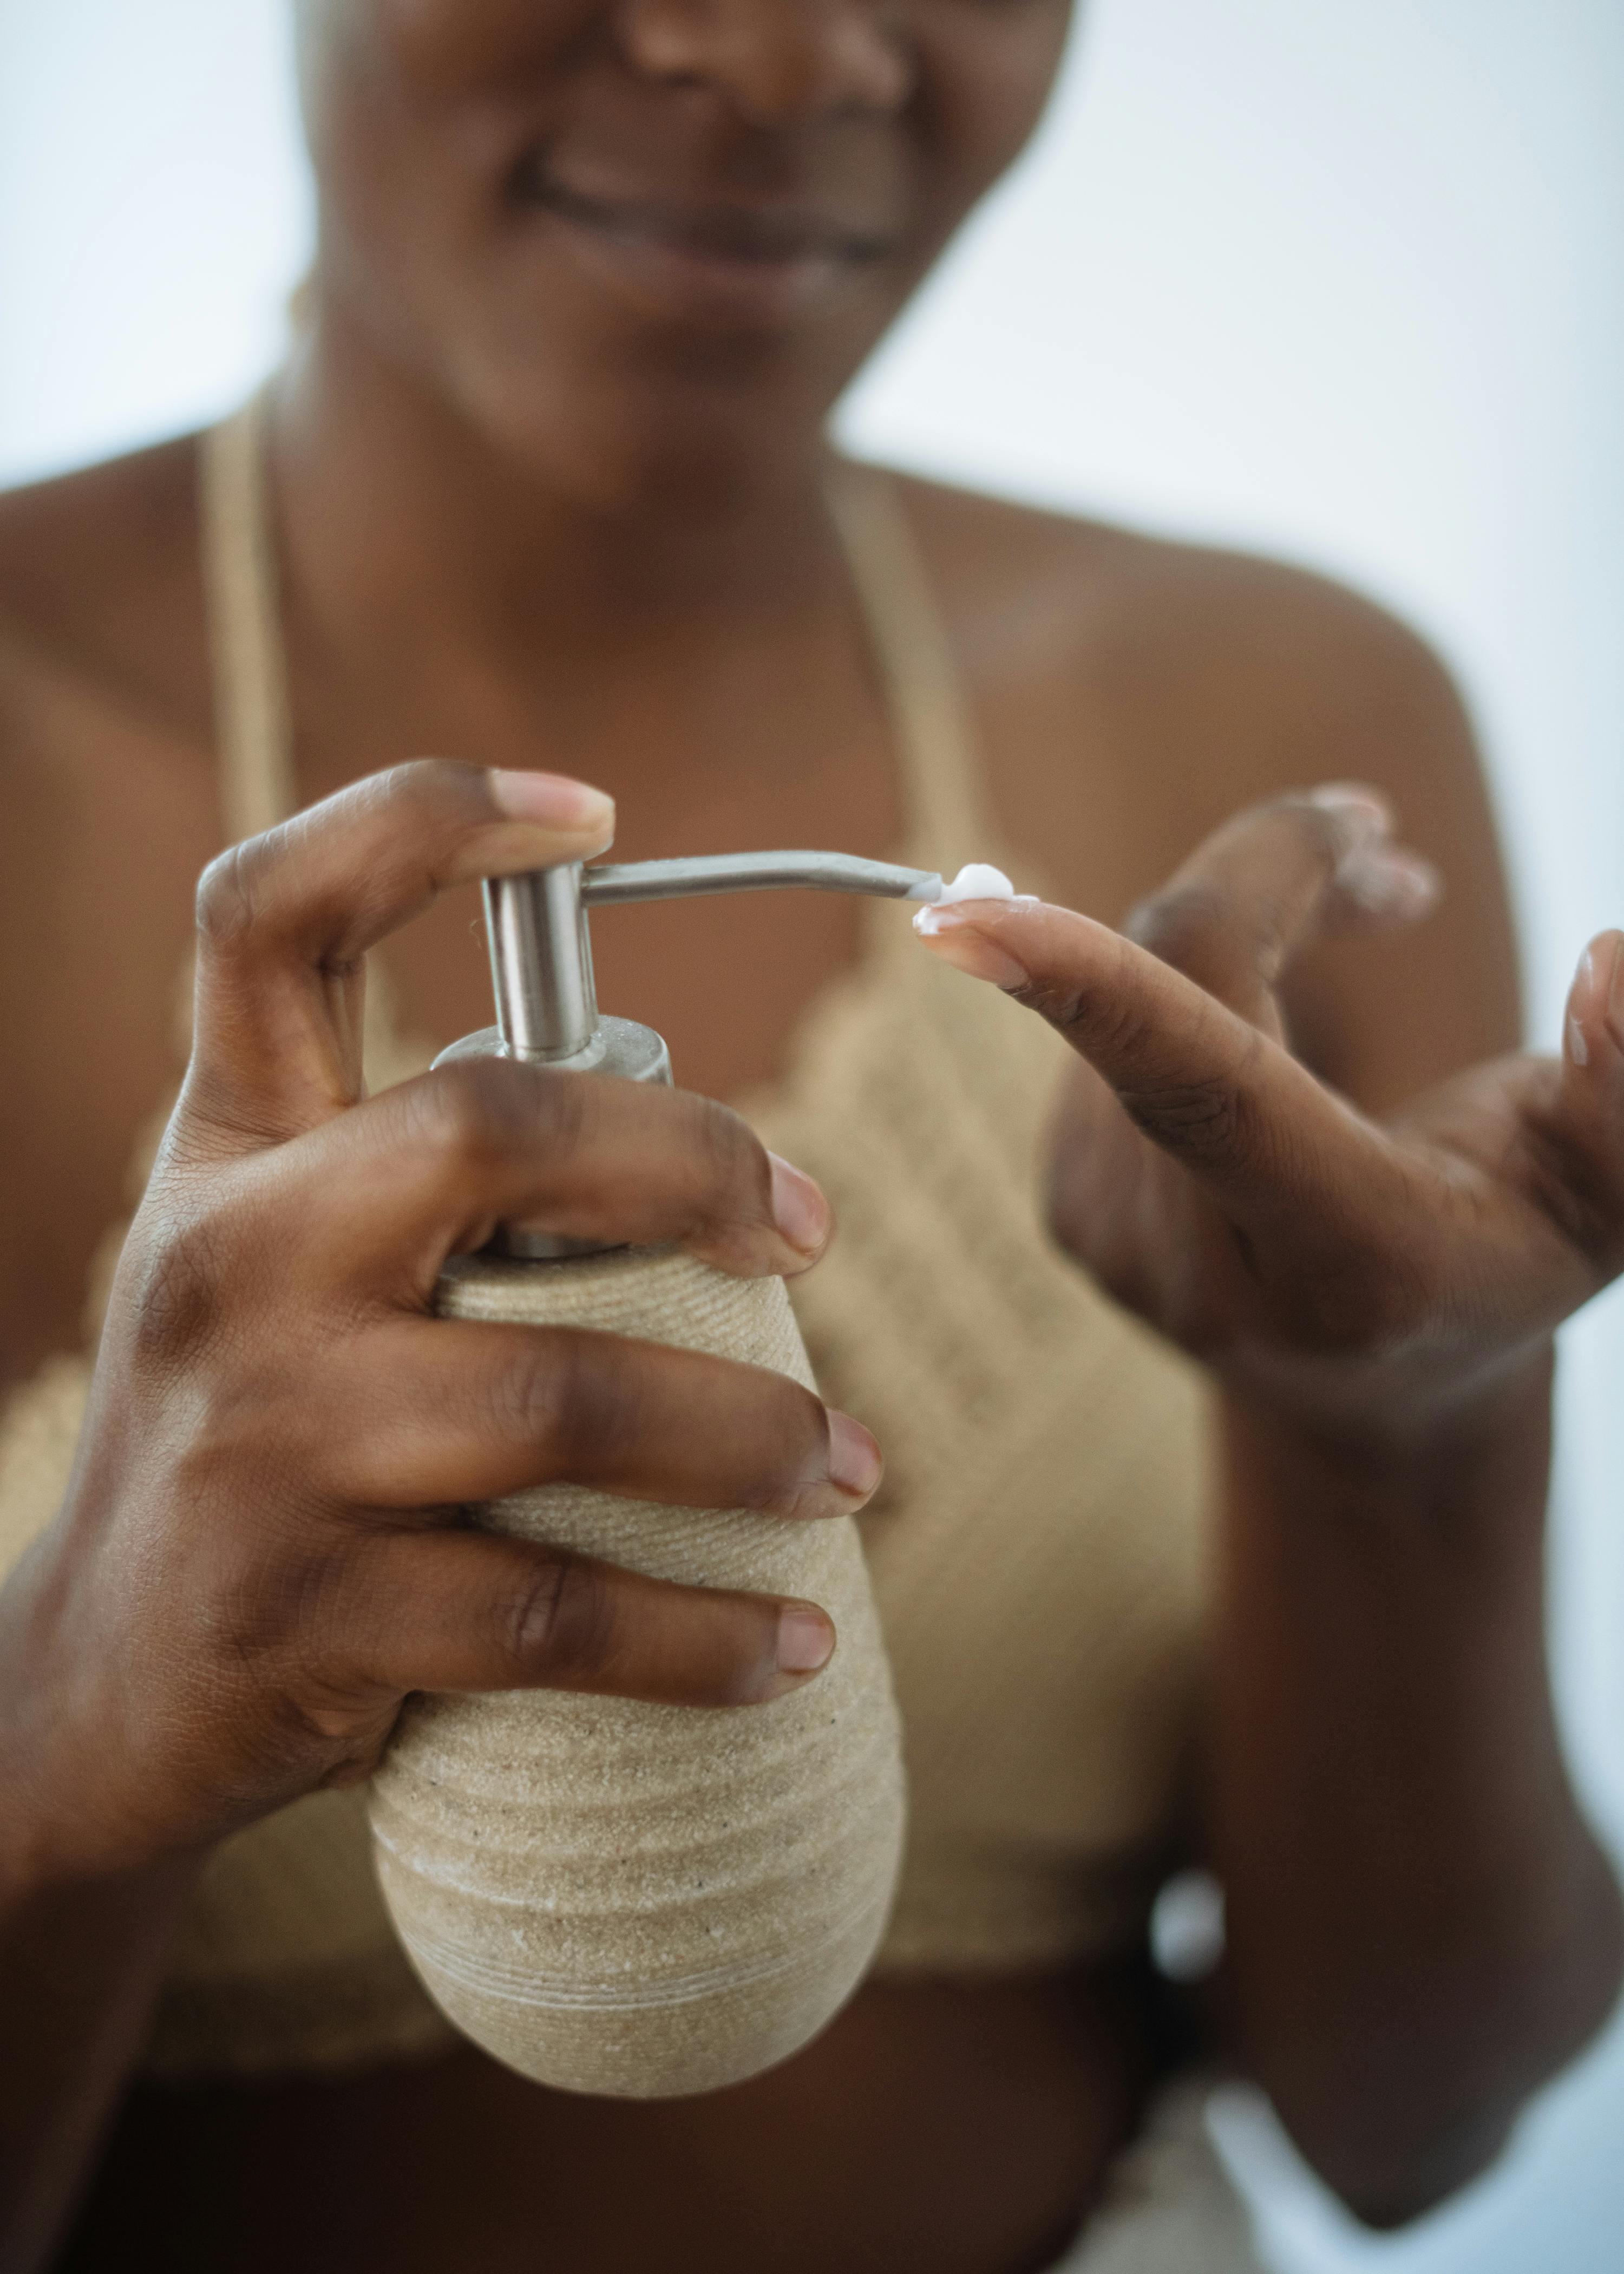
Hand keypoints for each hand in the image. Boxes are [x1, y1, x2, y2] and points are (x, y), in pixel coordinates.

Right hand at [1, 762, 879, 1890]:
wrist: (92, 1688)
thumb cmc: (248, 1435)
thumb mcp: (275, 1265)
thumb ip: (417, 1178)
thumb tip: (675, 1142)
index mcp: (229, 1153)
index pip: (270, 920)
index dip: (417, 823)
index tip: (585, 815)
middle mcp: (229, 1264)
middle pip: (488, 1131)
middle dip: (694, 1163)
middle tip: (814, 1232)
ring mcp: (263, 1440)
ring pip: (561, 1398)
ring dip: (745, 1435)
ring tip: (852, 1469)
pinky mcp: (310, 1613)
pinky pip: (554, 1612)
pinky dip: (701, 1638)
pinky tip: (789, 1649)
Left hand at [916, 786, 1623, 1442]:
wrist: (1379, 1390)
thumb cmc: (1505, 1263)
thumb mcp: (1604, 1197)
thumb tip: (1613, 961)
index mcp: (1340, 1252)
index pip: (1197, 1087)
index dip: (1090, 984)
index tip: (964, 912)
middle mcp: (1195, 1261)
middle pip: (1175, 972)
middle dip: (1280, 869)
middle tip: (1396, 857)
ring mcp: (1110, 1236)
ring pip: (1135, 977)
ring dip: (1252, 915)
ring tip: (1375, 913)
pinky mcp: (1066, 1201)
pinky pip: (1107, 1018)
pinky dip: (1193, 973)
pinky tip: (1277, 1019)